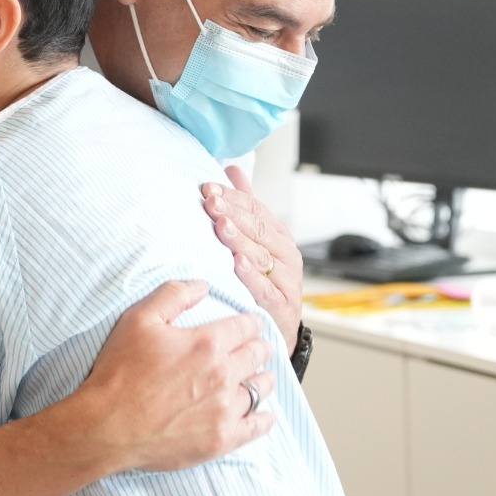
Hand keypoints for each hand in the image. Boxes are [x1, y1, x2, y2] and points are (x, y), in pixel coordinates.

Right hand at [75, 280, 274, 473]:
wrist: (106, 426)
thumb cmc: (119, 372)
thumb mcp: (139, 319)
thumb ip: (174, 295)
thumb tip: (203, 285)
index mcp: (207, 343)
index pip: (246, 326)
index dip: (249, 323)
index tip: (248, 325)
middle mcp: (223, 374)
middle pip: (258, 355)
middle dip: (258, 348)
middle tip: (255, 349)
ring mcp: (224, 409)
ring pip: (260, 388)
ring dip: (262, 379)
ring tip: (258, 377)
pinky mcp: (221, 439)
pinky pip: (257, 427)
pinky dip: (264, 418)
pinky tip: (264, 414)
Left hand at [202, 166, 302, 349]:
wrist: (278, 327)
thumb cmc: (263, 280)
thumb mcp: (255, 240)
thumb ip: (246, 206)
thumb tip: (232, 169)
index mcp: (279, 235)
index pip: (256, 209)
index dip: (233, 197)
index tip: (208, 189)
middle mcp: (286, 256)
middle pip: (259, 230)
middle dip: (233, 214)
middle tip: (211, 203)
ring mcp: (287, 281)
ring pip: (262, 256)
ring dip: (241, 240)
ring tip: (222, 227)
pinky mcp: (282, 307)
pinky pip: (266, 290)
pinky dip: (252, 277)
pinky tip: (237, 265)